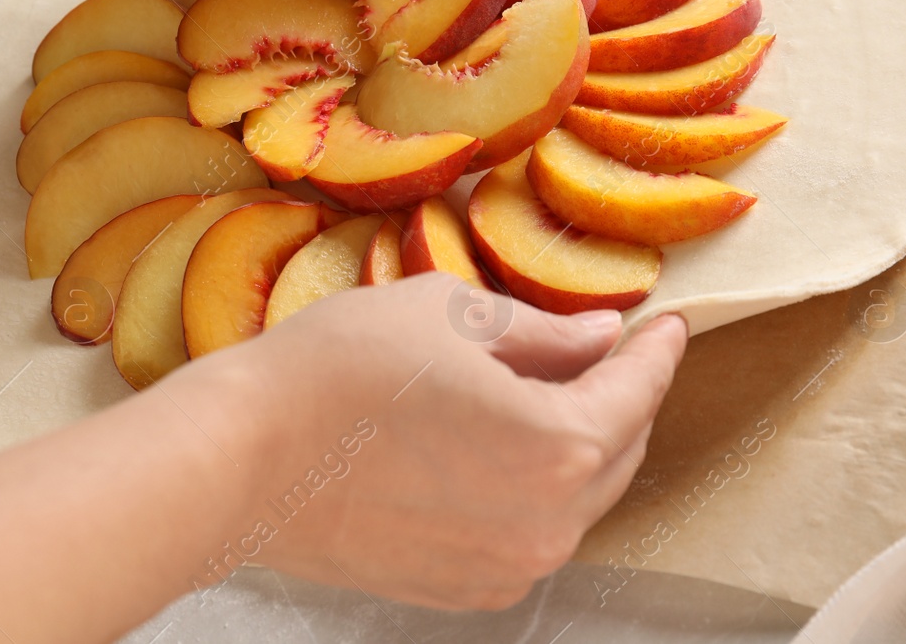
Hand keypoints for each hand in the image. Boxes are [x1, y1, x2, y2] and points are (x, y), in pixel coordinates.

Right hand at [202, 274, 686, 609]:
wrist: (239, 462)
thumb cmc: (335, 373)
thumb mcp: (448, 315)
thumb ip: (540, 333)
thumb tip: (596, 338)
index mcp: (558, 445)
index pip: (637, 391)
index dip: (656, 350)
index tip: (665, 325)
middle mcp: (548, 523)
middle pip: (618, 451)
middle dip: (621, 397)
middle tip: (609, 352)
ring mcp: (506, 568)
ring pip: (575, 499)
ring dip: (575, 447)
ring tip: (545, 395)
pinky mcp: (461, 589)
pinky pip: (527, 534)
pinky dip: (532, 491)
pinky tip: (497, 450)